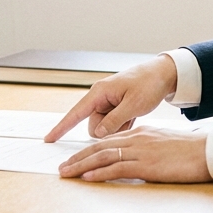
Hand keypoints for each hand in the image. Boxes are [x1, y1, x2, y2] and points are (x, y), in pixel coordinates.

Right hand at [45, 55, 177, 141]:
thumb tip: (97, 134)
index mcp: (99, 93)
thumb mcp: (133, 105)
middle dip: (108, 130)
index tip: (48, 139)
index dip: (61, 127)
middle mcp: (100, 97)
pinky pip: (113, 124)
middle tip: (128, 118)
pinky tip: (134, 115)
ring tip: (134, 114)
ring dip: (118, 127)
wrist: (163, 74)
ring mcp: (108, 102)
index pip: (75, 114)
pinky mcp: (115, 107)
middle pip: (94, 125)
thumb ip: (114, 121)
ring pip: (104, 127)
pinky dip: (123, 124)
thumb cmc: (148, 85)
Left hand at [58, 126, 212, 182]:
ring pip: (103, 156)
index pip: (108, 141)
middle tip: (62, 167)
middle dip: (78, 157)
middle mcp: (136, 139)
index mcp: (140, 134)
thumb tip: (137, 162)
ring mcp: (140, 151)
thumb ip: (147, 150)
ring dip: (81, 165)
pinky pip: (116, 168)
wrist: (207, 150)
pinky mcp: (146, 165)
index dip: (89, 150)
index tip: (75, 158)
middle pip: (99, 147)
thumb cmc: (191, 151)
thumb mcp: (164, 145)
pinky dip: (99, 173)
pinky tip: (86, 177)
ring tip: (66, 173)